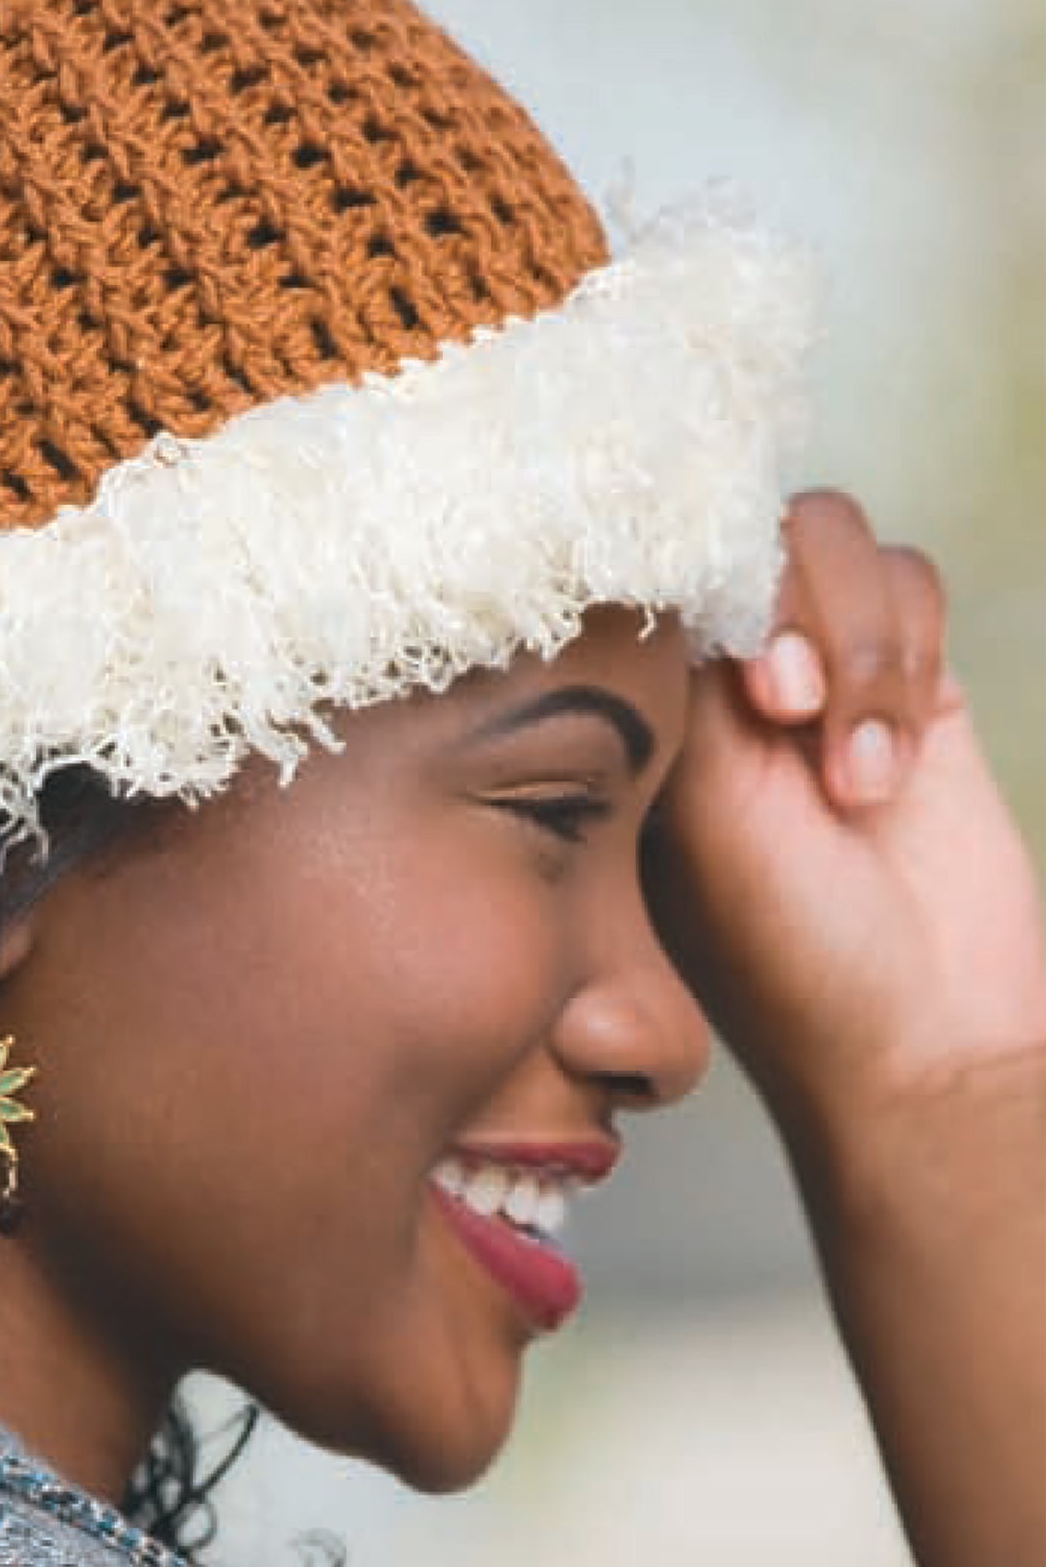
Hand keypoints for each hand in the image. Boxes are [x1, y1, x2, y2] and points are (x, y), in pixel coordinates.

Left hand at [649, 488, 1045, 1159]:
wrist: (924, 1040)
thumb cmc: (788, 961)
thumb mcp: (701, 818)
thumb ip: (687, 688)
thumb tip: (675, 573)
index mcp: (642, 709)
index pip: (648, 564)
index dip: (691, 576)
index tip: (733, 676)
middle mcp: (721, 679)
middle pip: (742, 525)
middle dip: (785, 604)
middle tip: (784, 707)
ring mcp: (819, 673)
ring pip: (832, 539)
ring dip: (858, 641)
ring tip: (853, 776)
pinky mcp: (909, 682)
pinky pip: (911, 581)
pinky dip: (912, 651)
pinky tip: (897, 763)